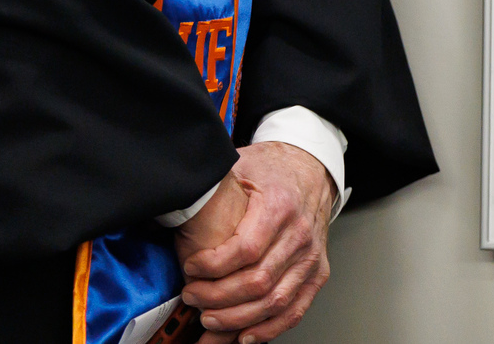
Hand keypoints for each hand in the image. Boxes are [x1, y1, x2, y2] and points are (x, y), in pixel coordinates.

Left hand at [178, 142, 335, 340]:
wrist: (309, 169)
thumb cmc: (271, 170)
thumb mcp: (239, 166)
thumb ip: (213, 185)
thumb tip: (177, 195)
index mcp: (280, 206)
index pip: (245, 250)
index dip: (212, 266)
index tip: (190, 268)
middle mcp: (300, 234)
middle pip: (258, 282)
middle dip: (217, 297)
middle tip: (192, 297)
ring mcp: (311, 257)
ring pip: (274, 302)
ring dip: (237, 319)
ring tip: (208, 318)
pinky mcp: (317, 273)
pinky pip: (295, 311)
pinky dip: (268, 330)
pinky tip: (243, 335)